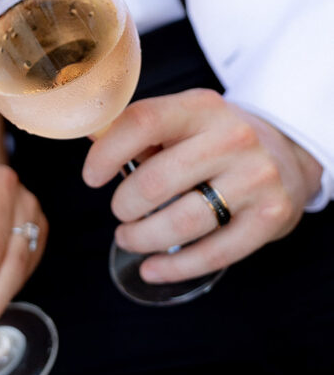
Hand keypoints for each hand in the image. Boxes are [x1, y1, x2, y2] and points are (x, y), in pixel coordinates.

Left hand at [82, 88, 322, 282]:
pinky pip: (214, 253)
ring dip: (143, 237)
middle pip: (157, 181)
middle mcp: (232, 138)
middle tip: (120, 211)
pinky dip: (175, 266)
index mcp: (202, 106)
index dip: (108, 153)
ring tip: (128, 237)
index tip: (92, 178)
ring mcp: (255, 178)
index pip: (144, 122)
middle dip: (125, 204)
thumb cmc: (215, 139)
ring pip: (182, 221)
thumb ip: (137, 130)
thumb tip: (89, 136)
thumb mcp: (183, 119)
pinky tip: (153, 267)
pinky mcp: (270, 217)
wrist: (285, 154)